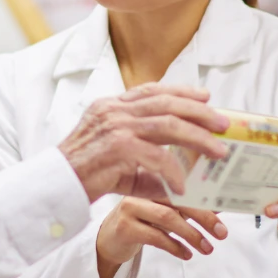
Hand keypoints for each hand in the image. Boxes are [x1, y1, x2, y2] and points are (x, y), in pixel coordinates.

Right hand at [58, 83, 229, 202]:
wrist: (55, 186)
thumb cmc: (86, 172)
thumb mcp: (116, 153)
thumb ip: (144, 148)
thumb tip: (181, 161)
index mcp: (111, 105)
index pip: (152, 90)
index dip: (181, 92)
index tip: (204, 97)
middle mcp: (114, 110)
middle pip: (166, 104)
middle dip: (199, 112)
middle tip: (222, 123)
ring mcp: (116, 127)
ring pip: (168, 125)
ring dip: (197, 137)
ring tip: (217, 150)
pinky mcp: (118, 148)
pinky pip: (156, 157)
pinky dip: (174, 171)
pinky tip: (183, 185)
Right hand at [96, 197, 228, 277]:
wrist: (107, 242)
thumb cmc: (139, 224)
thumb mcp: (162, 213)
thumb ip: (186, 207)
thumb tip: (218, 206)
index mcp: (153, 182)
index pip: (183, 187)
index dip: (205, 199)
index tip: (224, 213)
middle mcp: (141, 191)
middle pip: (177, 201)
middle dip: (203, 217)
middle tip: (221, 233)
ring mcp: (130, 208)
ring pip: (167, 218)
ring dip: (191, 235)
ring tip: (206, 248)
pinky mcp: (124, 228)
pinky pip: (155, 237)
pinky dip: (175, 246)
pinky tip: (186, 254)